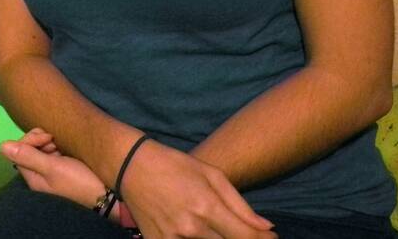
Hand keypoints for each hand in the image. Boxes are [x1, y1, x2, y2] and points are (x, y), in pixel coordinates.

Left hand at [0, 129, 105, 208]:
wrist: (109, 194)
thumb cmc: (80, 181)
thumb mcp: (53, 168)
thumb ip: (28, 155)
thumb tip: (2, 145)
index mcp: (33, 178)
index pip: (19, 152)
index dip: (30, 140)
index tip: (47, 137)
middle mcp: (39, 176)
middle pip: (29, 149)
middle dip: (40, 139)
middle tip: (55, 141)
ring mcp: (52, 173)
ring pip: (42, 149)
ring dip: (50, 142)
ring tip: (62, 145)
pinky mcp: (64, 169)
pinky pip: (54, 153)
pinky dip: (58, 147)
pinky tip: (66, 147)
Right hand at [120, 139, 275, 238]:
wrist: (130, 166)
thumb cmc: (175, 165)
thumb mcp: (211, 174)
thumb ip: (240, 205)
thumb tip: (267, 228)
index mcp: (207, 207)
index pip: (245, 237)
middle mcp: (191, 228)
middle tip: (241, 232)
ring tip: (214, 226)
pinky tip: (197, 232)